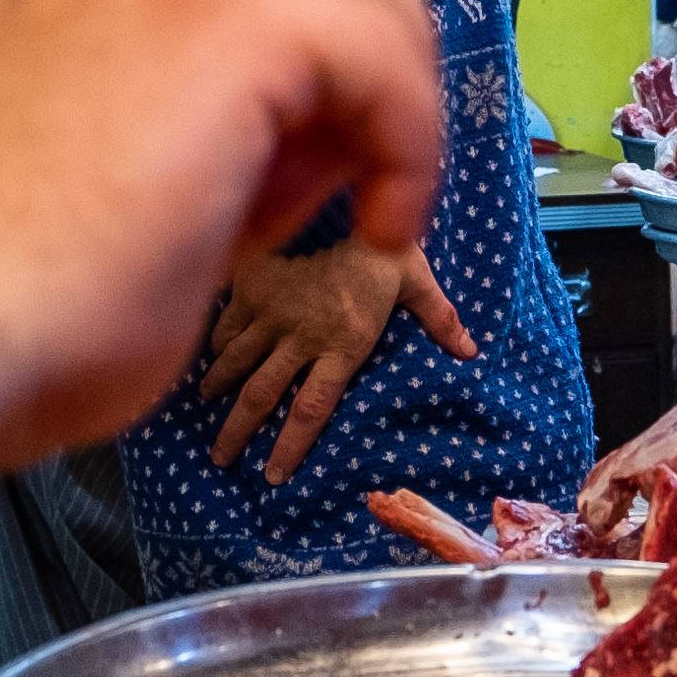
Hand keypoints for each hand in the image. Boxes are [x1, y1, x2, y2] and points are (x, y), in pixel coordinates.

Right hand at [0, 0, 444, 472]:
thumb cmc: (15, 281)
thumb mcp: (103, 142)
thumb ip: (199, 90)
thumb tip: (329, 113)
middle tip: (382, 67)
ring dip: (403, 68)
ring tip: (383, 177)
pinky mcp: (235, 24)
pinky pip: (381, 48)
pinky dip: (412, 137)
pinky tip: (385, 222)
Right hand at [190, 234, 479, 483]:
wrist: (343, 200)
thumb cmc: (386, 247)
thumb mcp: (418, 282)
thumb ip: (440, 318)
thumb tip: (470, 351)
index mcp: (342, 346)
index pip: (310, 410)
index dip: (290, 447)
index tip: (273, 476)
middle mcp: (302, 337)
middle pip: (260, 397)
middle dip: (237, 432)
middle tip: (220, 459)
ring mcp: (272, 312)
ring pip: (236, 360)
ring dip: (218, 386)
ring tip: (205, 404)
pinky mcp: (253, 284)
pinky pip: (226, 322)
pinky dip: (215, 341)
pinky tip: (208, 354)